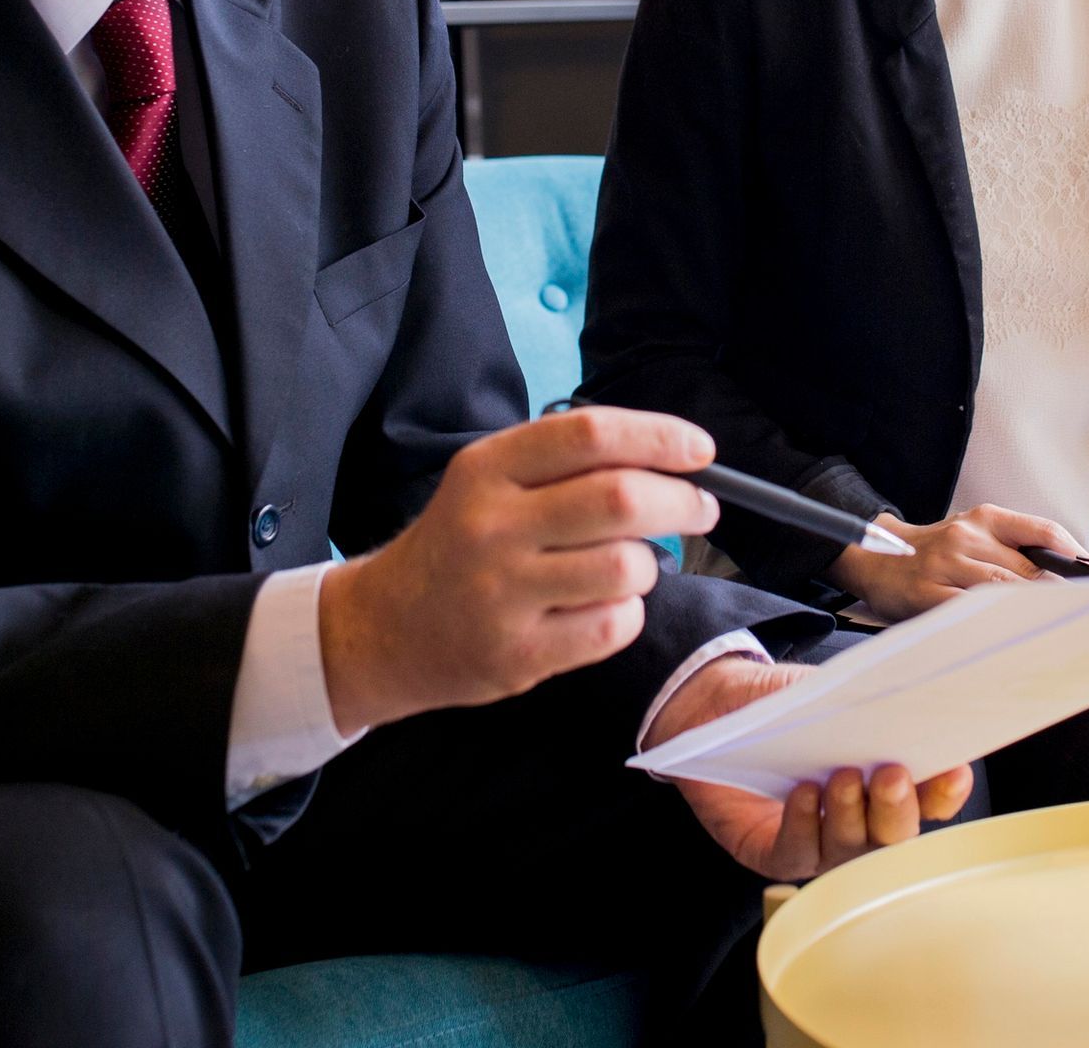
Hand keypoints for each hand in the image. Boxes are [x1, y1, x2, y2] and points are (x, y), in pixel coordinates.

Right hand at [318, 407, 720, 735]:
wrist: (388, 628)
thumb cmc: (462, 543)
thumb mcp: (492, 482)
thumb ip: (567, 465)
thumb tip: (672, 458)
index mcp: (487, 468)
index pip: (588, 434)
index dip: (658, 437)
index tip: (701, 450)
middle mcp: (491, 525)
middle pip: (620, 499)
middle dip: (680, 501)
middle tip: (699, 508)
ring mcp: (502, 593)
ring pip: (626, 567)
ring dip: (648, 565)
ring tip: (628, 565)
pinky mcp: (517, 654)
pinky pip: (612, 627)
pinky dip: (626, 614)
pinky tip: (603, 607)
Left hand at [642, 655, 972, 878]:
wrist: (708, 701)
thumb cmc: (774, 699)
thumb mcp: (822, 690)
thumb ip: (862, 702)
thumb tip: (910, 698)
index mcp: (878, 780)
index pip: (925, 800)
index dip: (943, 792)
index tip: (952, 770)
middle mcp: (854, 819)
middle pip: (893, 837)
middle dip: (898, 809)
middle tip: (891, 775)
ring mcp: (814, 839)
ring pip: (849, 853)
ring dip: (850, 816)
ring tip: (842, 779)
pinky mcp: (769, 850)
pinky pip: (796, 854)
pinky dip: (803, 825)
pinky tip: (802, 795)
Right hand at [829, 503, 1084, 620]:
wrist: (875, 556)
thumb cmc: (936, 551)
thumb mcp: (974, 534)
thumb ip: (1016, 548)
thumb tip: (1069, 575)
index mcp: (983, 518)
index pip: (1042, 532)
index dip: (1075, 556)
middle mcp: (965, 537)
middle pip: (1029, 569)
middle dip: (1059, 595)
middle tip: (1085, 616)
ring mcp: (945, 566)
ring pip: (1002, 592)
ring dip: (1033, 612)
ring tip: (1056, 629)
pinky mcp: (926, 594)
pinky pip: (969, 612)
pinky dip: (994, 624)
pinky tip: (1011, 635)